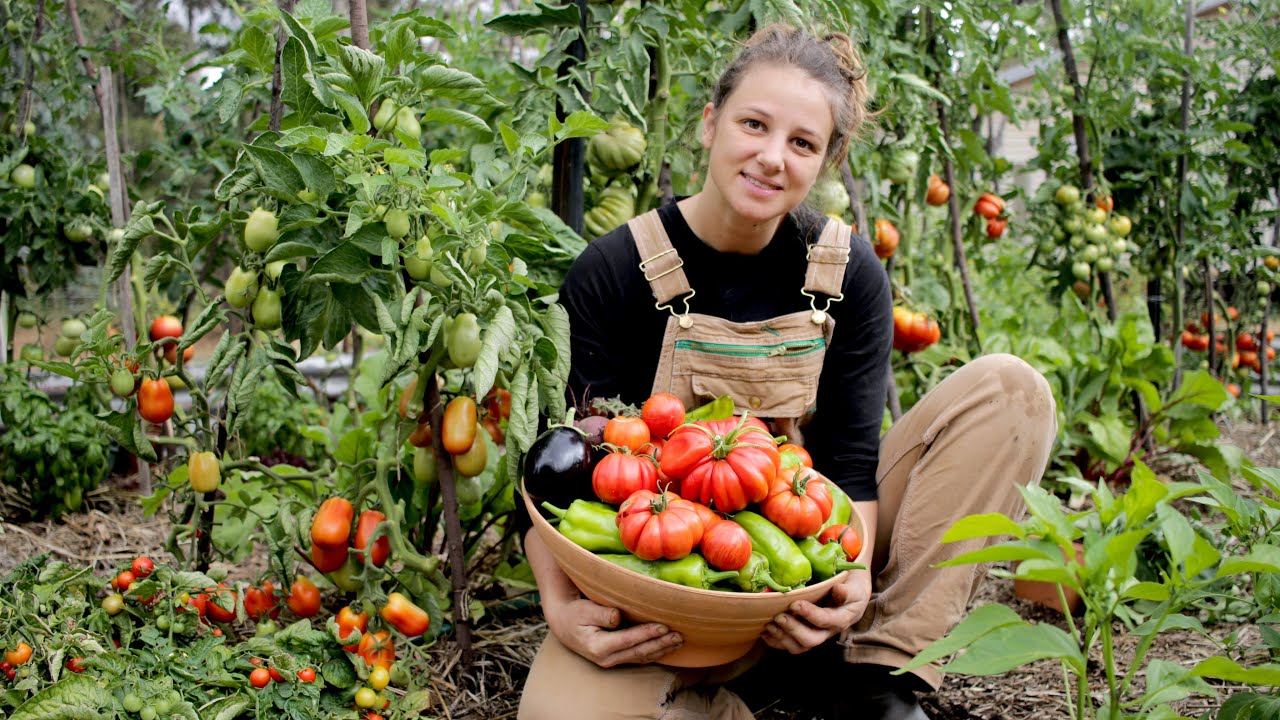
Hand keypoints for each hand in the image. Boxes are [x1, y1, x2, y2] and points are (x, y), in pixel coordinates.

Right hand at [545, 594, 683, 667]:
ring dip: (661, 649)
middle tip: (679, 636)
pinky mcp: (617, 658)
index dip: (647, 633)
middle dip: (661, 644)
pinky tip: (666, 646)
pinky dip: (654, 652)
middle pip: (639, 652)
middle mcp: (607, 658)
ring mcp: (612, 661)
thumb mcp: (584, 610)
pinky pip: (639, 657)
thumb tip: (617, 616)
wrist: (564, 624)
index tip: (663, 626)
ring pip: (641, 657)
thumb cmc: (575, 614)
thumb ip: (601, 614)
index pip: (628, 640)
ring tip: (678, 641)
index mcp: (598, 647)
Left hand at [761, 569, 870, 653]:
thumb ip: (847, 590)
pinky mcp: (805, 635)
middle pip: (810, 640)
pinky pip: (790, 645)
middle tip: (779, 617)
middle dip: (792, 630)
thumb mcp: (854, 587)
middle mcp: (828, 632)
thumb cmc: (852, 586)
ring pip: (798, 647)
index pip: (825, 621)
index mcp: (841, 619)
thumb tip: (838, 590)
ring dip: (781, 638)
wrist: (851, 593)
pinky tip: (765, 632)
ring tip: (769, 624)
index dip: (809, 614)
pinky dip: (776, 641)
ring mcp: (816, 635)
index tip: (795, 604)